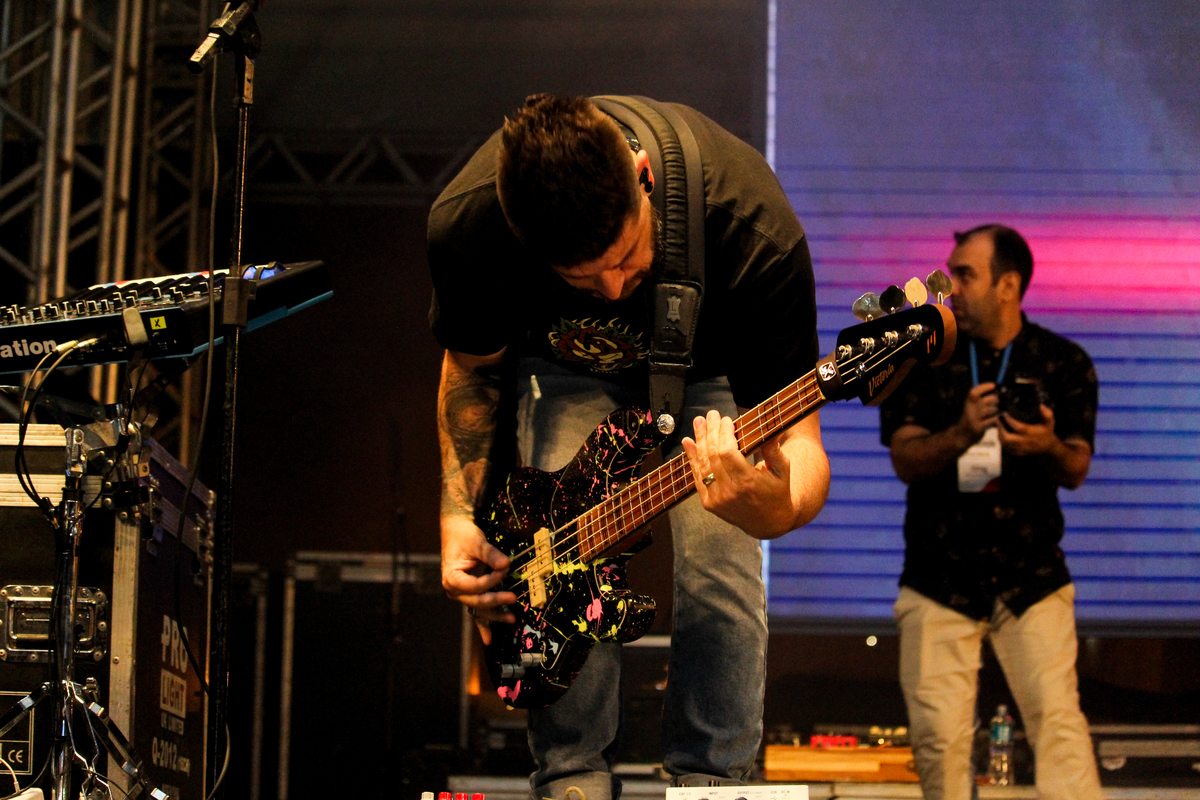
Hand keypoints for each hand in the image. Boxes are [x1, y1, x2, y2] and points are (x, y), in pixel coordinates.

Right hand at [441, 515, 515, 644]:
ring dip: (495, 616)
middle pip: (476, 601)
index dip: (490, 581)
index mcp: (452, 578)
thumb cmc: (463, 536)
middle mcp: (454, 590)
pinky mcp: (470, 594)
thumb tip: (506, 564)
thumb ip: (491, 554)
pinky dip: (484, 625)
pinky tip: (489, 639)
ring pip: (479, 609)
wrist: (456, 531)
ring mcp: (462, 595)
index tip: (504, 569)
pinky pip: (477, 612)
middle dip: (495, 601)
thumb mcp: (477, 542)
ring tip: (511, 620)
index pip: (474, 586)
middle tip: (513, 598)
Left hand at [681, 409, 796, 537]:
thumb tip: (770, 429)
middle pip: (712, 455)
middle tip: (711, 414)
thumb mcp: (782, 470)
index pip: (727, 452)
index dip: (723, 434)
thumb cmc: (777, 491)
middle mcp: (729, 492)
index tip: (726, 420)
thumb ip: (773, 449)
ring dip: (699, 440)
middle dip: (710, 431)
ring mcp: (717, 499)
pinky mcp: (709, 503)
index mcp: (748, 482)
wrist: (769, 522)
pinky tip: (689, 441)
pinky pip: (697, 477)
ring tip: (699, 422)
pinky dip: (691, 458)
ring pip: (703, 464)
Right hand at [957, 382, 999, 443]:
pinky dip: (997, 419)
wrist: (962, 435)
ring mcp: (974, 419)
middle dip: (994, 399)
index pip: (974, 392)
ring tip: (998, 412)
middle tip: (999, 401)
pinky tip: (997, 420)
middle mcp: (969, 410)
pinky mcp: (978, 428)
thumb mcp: (972, 408)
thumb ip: (980, 400)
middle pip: (984, 401)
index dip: (984, 387)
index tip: (993, 385)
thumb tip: (996, 392)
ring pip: (989, 411)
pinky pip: (992, 421)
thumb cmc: (971, 419)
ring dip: (997, 410)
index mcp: (968, 403)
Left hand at [998, 404, 1058, 455]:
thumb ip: (1047, 414)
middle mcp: (1025, 442)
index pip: (1018, 427)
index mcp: (1031, 434)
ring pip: (1005, 444)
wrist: (1048, 446)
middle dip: (1000, 428)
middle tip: (998, 419)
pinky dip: (1002, 441)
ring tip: (999, 425)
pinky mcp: (1018, 452)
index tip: (1004, 413)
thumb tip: (1041, 406)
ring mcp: (1020, 449)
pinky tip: (1002, 433)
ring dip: (1000, 434)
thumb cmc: (1046, 432)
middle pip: (1007, 438)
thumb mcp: (1049, 422)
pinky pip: (1006, 448)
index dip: (1009, 420)